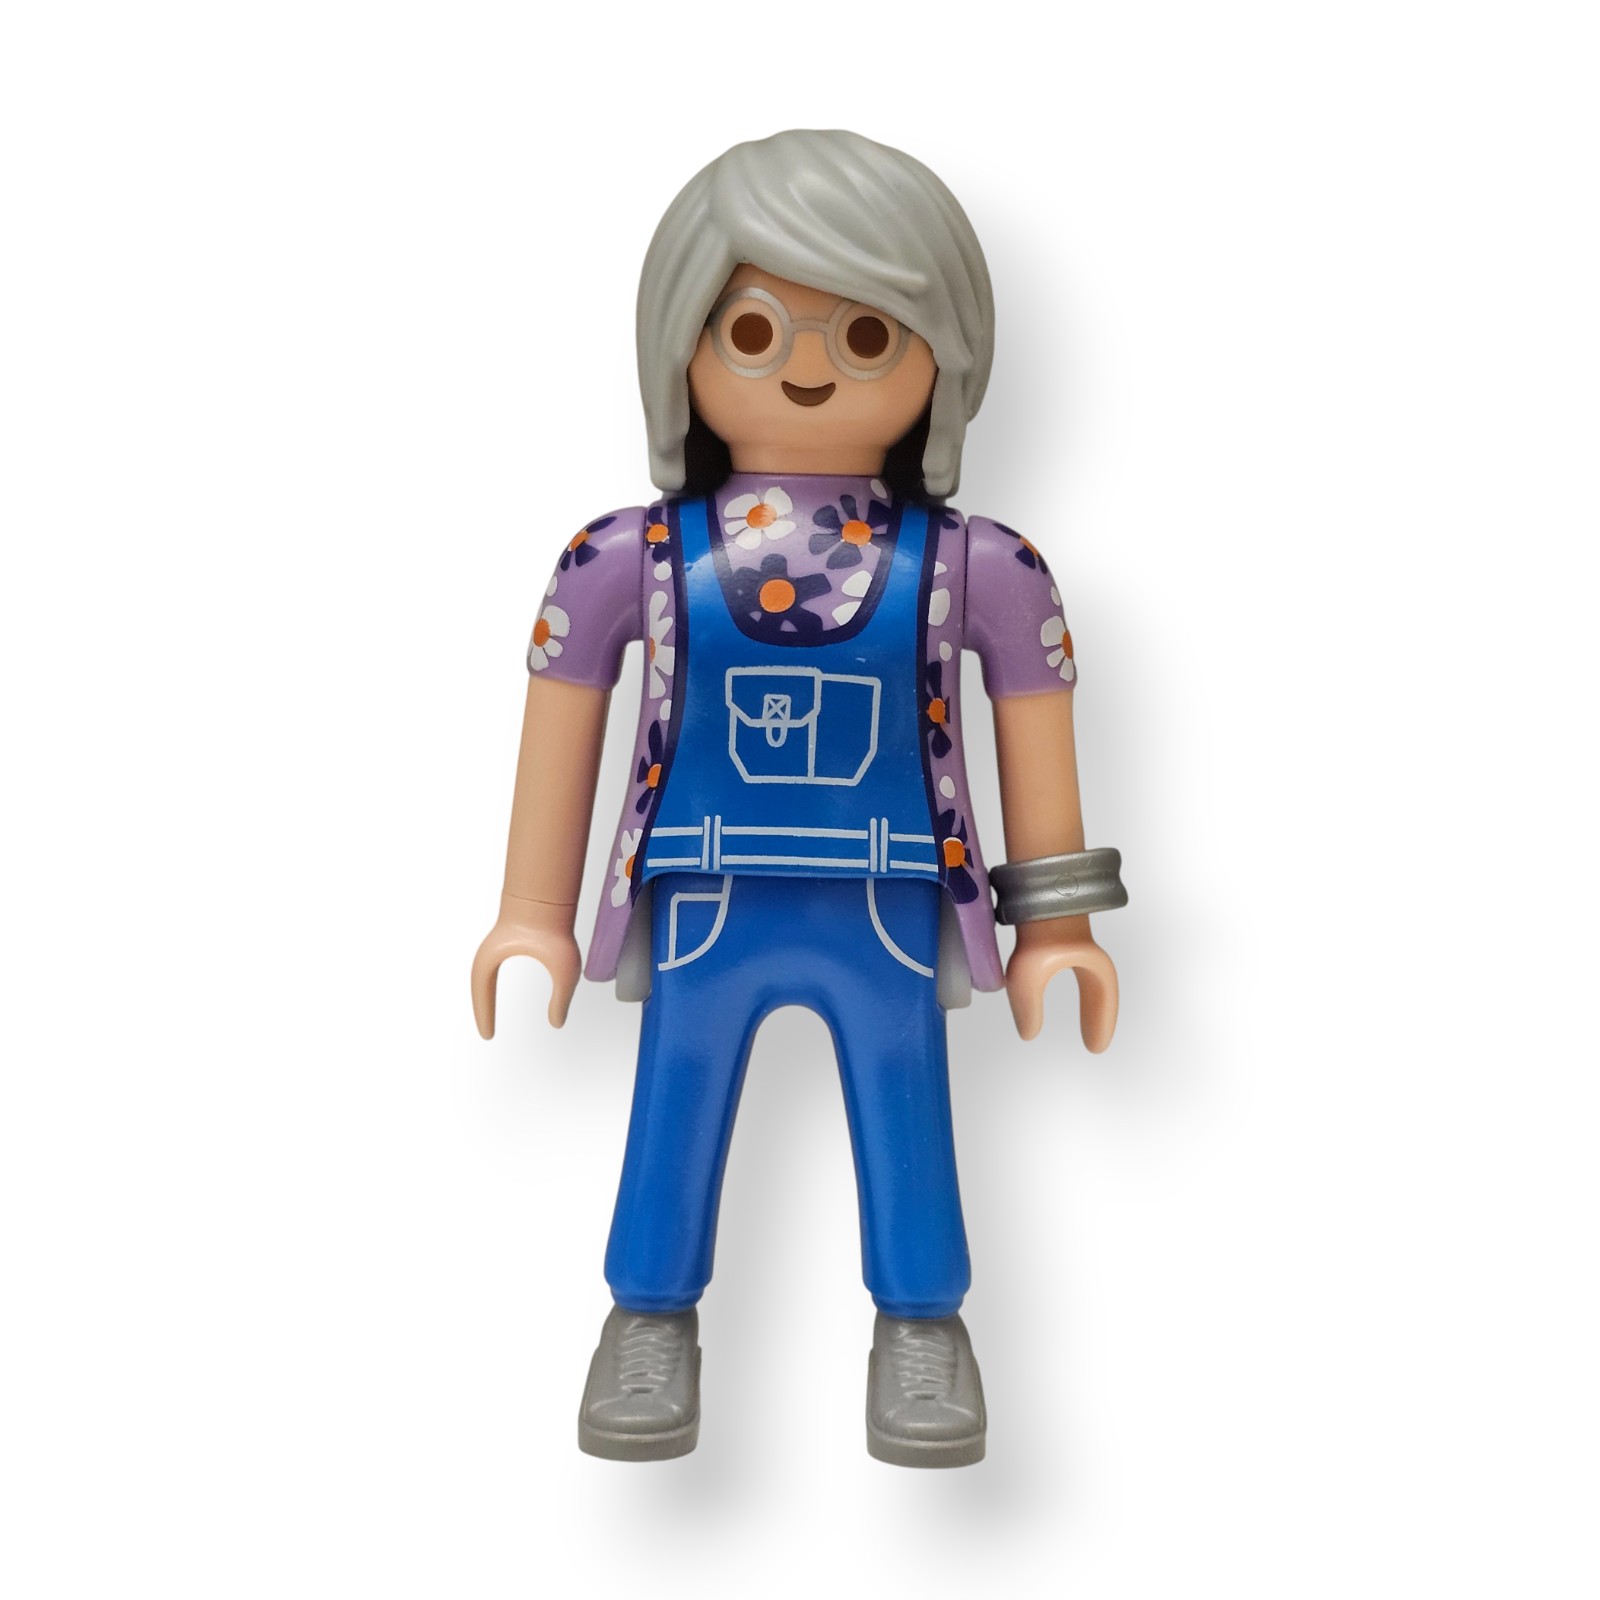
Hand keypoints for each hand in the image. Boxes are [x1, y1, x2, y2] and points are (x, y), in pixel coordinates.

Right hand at [471, 894, 581, 1037]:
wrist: (551, 896)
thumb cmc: (554, 929)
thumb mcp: (563, 971)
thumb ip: (561, 999)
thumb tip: (556, 1023)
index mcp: (491, 960)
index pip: (481, 993)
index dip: (484, 1016)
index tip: (488, 1036)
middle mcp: (489, 952)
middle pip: (479, 986)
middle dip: (482, 1009)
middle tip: (488, 1033)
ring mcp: (497, 943)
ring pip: (484, 975)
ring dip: (486, 995)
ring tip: (491, 1016)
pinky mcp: (507, 938)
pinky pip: (495, 966)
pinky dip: (494, 981)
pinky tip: (501, 989)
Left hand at [1004, 915, 1118, 1051]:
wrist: (1036, 890)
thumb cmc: (1037, 933)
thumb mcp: (1028, 979)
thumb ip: (1028, 1008)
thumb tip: (1028, 1033)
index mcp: (1093, 966)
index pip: (1104, 1000)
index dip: (1102, 1024)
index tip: (1096, 1048)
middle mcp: (1089, 954)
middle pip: (1100, 992)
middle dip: (1098, 1017)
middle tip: (1093, 1045)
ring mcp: (1076, 942)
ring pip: (1089, 980)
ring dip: (1090, 1003)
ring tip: (1083, 1024)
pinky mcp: (1059, 933)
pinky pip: (1073, 968)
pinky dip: (1073, 986)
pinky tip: (1058, 990)